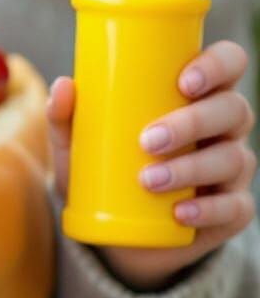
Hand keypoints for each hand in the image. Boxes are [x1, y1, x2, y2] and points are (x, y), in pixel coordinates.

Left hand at [48, 41, 255, 290]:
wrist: (115, 232)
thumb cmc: (103, 171)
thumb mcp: (79, 146)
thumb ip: (66, 117)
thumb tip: (62, 86)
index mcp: (198, 97)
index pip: (229, 64)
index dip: (218, 65)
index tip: (184, 82)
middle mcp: (224, 128)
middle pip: (233, 110)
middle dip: (193, 122)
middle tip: (148, 140)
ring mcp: (232, 170)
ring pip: (233, 159)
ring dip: (191, 168)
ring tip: (148, 180)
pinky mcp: (231, 211)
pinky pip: (235, 208)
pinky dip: (208, 210)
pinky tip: (180, 212)